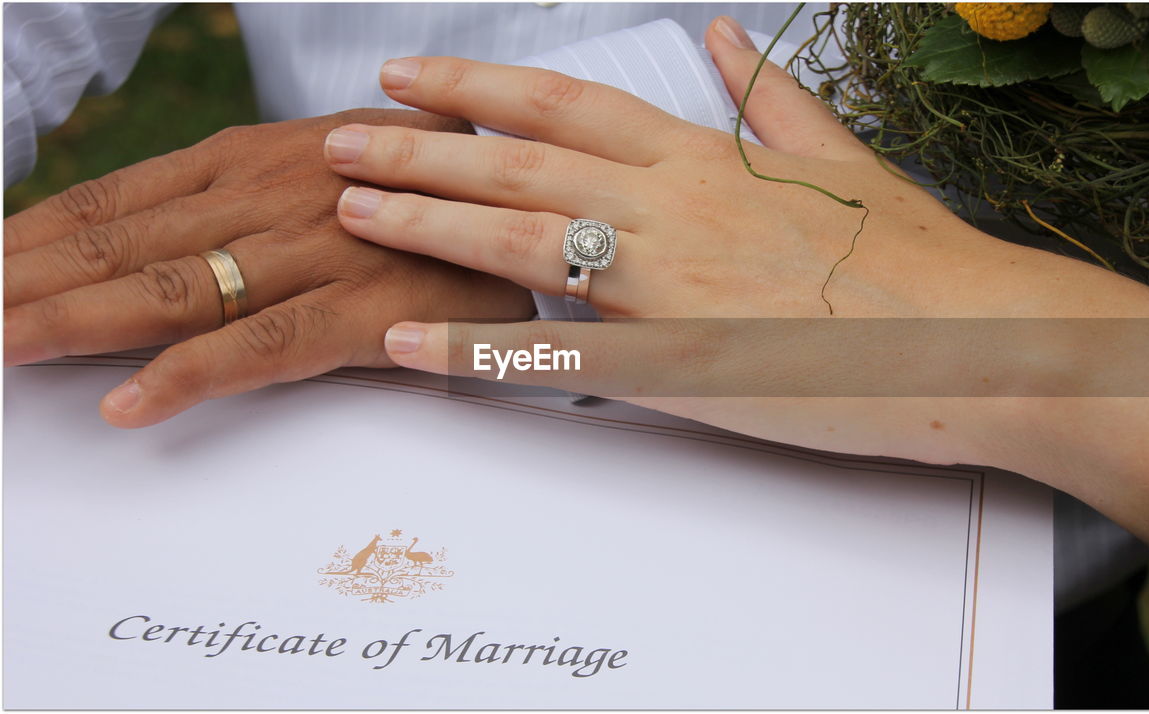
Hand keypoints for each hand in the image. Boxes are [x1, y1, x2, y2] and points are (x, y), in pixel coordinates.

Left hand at [5, 108, 534, 427]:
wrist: (537, 205)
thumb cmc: (420, 200)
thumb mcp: (325, 176)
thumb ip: (242, 203)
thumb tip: (151, 239)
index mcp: (256, 156)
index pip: (115, 199)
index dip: (29, 237)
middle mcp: (276, 191)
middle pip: (123, 243)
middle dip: (25, 283)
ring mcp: (321, 246)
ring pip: (176, 289)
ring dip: (73, 323)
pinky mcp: (367, 305)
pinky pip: (266, 345)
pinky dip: (190, 373)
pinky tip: (129, 404)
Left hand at [325, 17, 1148, 606]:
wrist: (977, 337)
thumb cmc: (916, 254)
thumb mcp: (839, 156)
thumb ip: (766, 96)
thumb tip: (720, 34)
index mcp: (706, 152)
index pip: (562, 103)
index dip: (474, 86)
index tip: (407, 76)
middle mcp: (672, 200)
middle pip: (516, 161)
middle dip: (418, 145)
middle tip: (338, 141)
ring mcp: (668, 279)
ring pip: (516, 237)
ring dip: (423, 220)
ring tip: (349, 210)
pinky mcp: (675, 363)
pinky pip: (549, 355)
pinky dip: (469, 351)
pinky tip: (403, 344)